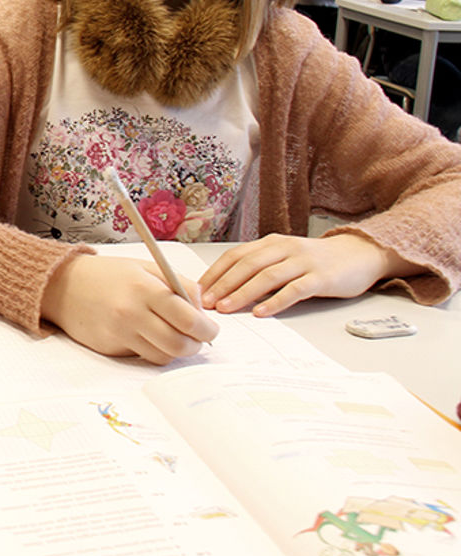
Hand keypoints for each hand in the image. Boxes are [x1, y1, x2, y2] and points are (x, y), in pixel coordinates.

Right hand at [41, 254, 216, 363]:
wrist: (62, 286)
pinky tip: (148, 335)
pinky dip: (152, 350)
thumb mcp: (145, 267)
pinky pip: (142, 356)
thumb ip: (178, 284)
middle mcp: (132, 313)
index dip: (207, 328)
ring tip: (174, 336)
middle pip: (179, 344)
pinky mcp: (110, 347)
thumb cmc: (106, 274)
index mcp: (144, 289)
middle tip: (198, 338)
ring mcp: (120, 333)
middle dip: (195, 344)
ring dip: (175, 350)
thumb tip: (202, 306)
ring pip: (163, 355)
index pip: (188, 319)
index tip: (211, 328)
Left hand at [198, 233, 417, 316]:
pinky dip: (276, 301)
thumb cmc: (316, 261)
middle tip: (204, 303)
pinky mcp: (321, 277)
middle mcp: (284, 248)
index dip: (215, 273)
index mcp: (270, 243)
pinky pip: (294, 290)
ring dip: (242, 293)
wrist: (359, 254)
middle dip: (222, 284)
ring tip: (225, 308)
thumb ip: (259, 268)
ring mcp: (303, 262)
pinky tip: (261, 312)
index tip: (197, 291)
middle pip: (246, 265)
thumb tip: (225, 290)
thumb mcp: (284, 257)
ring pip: (266, 277)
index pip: (235, 256)